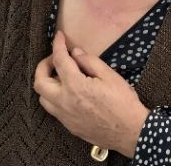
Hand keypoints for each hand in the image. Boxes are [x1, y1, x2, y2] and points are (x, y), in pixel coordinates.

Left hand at [33, 31, 149, 157]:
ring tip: (62, 77)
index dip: (57, 45)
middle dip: (44, 66)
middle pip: (40, 82)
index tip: (59, 36)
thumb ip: (90, 62)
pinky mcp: (69, 126)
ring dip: (47, 84)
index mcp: (75, 86)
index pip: (59, 60)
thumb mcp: (110, 76)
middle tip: (56, 59)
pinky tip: (69, 92)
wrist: (131, 132)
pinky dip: (55, 97)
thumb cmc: (123, 103)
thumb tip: (76, 53)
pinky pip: (53, 109)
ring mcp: (65, 116)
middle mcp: (64, 102)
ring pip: (43, 98)